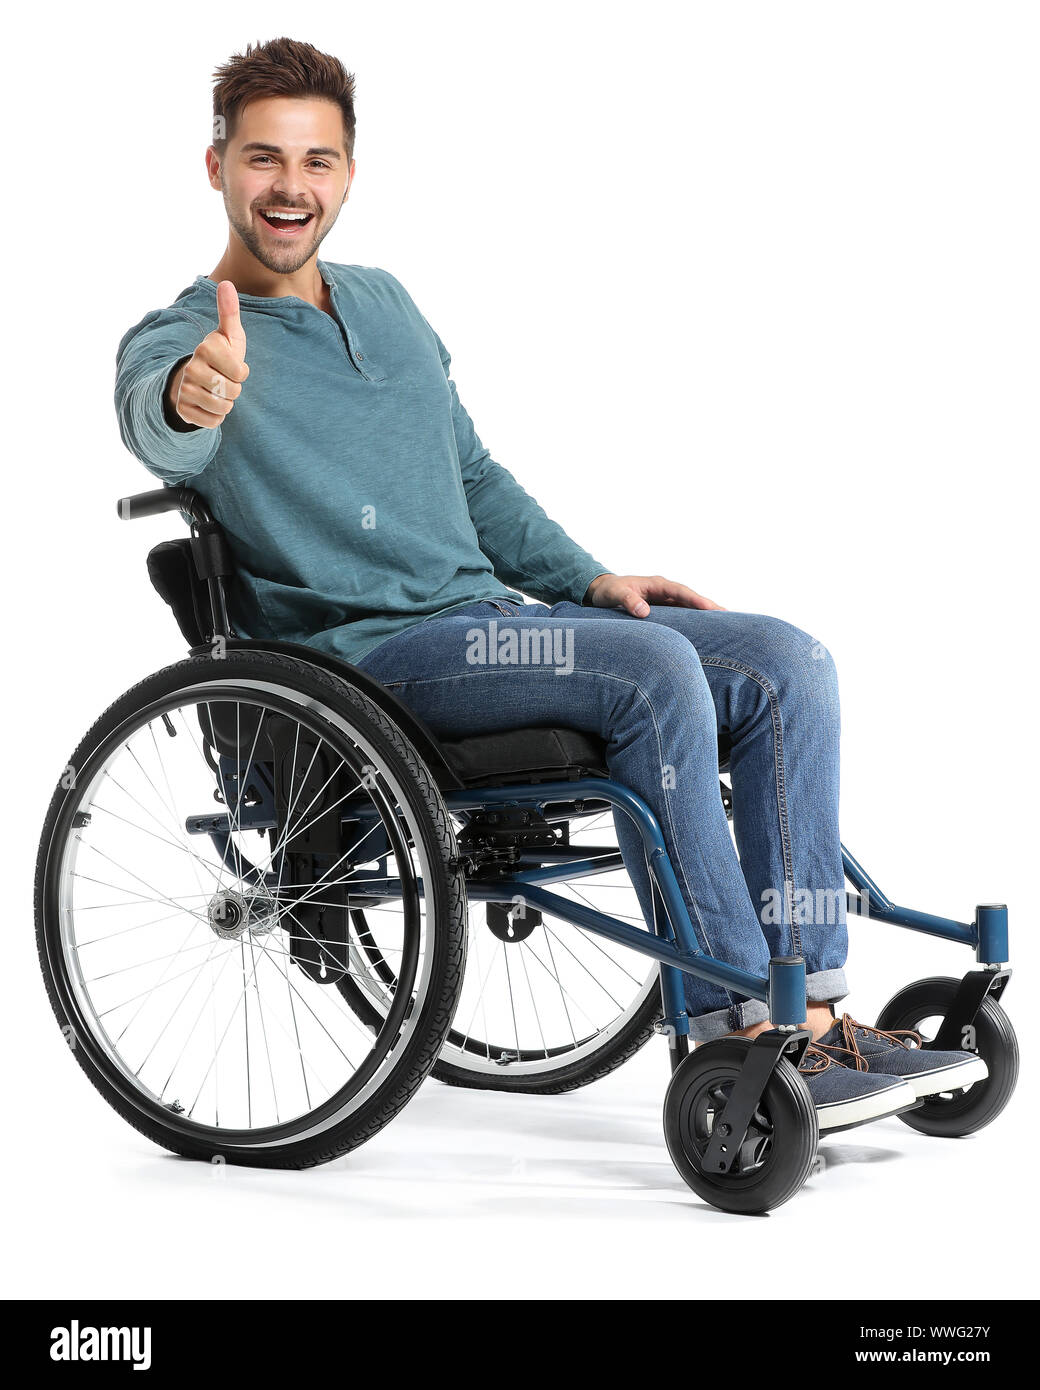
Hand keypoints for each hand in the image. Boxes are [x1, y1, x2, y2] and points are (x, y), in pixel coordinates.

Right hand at [166, 281, 248, 429]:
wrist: (194, 380)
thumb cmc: (220, 355)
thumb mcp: (228, 335)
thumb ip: (229, 312)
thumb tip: (227, 282)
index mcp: (205, 348)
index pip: (241, 373)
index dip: (241, 373)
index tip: (231, 365)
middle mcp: (191, 367)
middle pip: (233, 392)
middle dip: (234, 389)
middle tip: (223, 380)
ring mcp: (185, 389)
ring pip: (224, 408)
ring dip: (226, 403)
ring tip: (216, 391)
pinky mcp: (183, 410)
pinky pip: (214, 422)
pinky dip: (215, 417)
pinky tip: (207, 404)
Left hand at [583, 573, 724, 616]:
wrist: (602, 591)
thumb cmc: (609, 591)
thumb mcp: (615, 594)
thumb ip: (629, 601)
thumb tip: (644, 612)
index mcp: (657, 584)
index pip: (680, 591)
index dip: (696, 600)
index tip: (710, 608)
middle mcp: (665, 591)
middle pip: (690, 599)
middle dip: (708, 606)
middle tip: (728, 615)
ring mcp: (665, 600)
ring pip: (688, 607)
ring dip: (704, 615)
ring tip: (724, 624)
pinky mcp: (663, 610)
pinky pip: (681, 615)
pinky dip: (693, 621)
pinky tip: (703, 631)